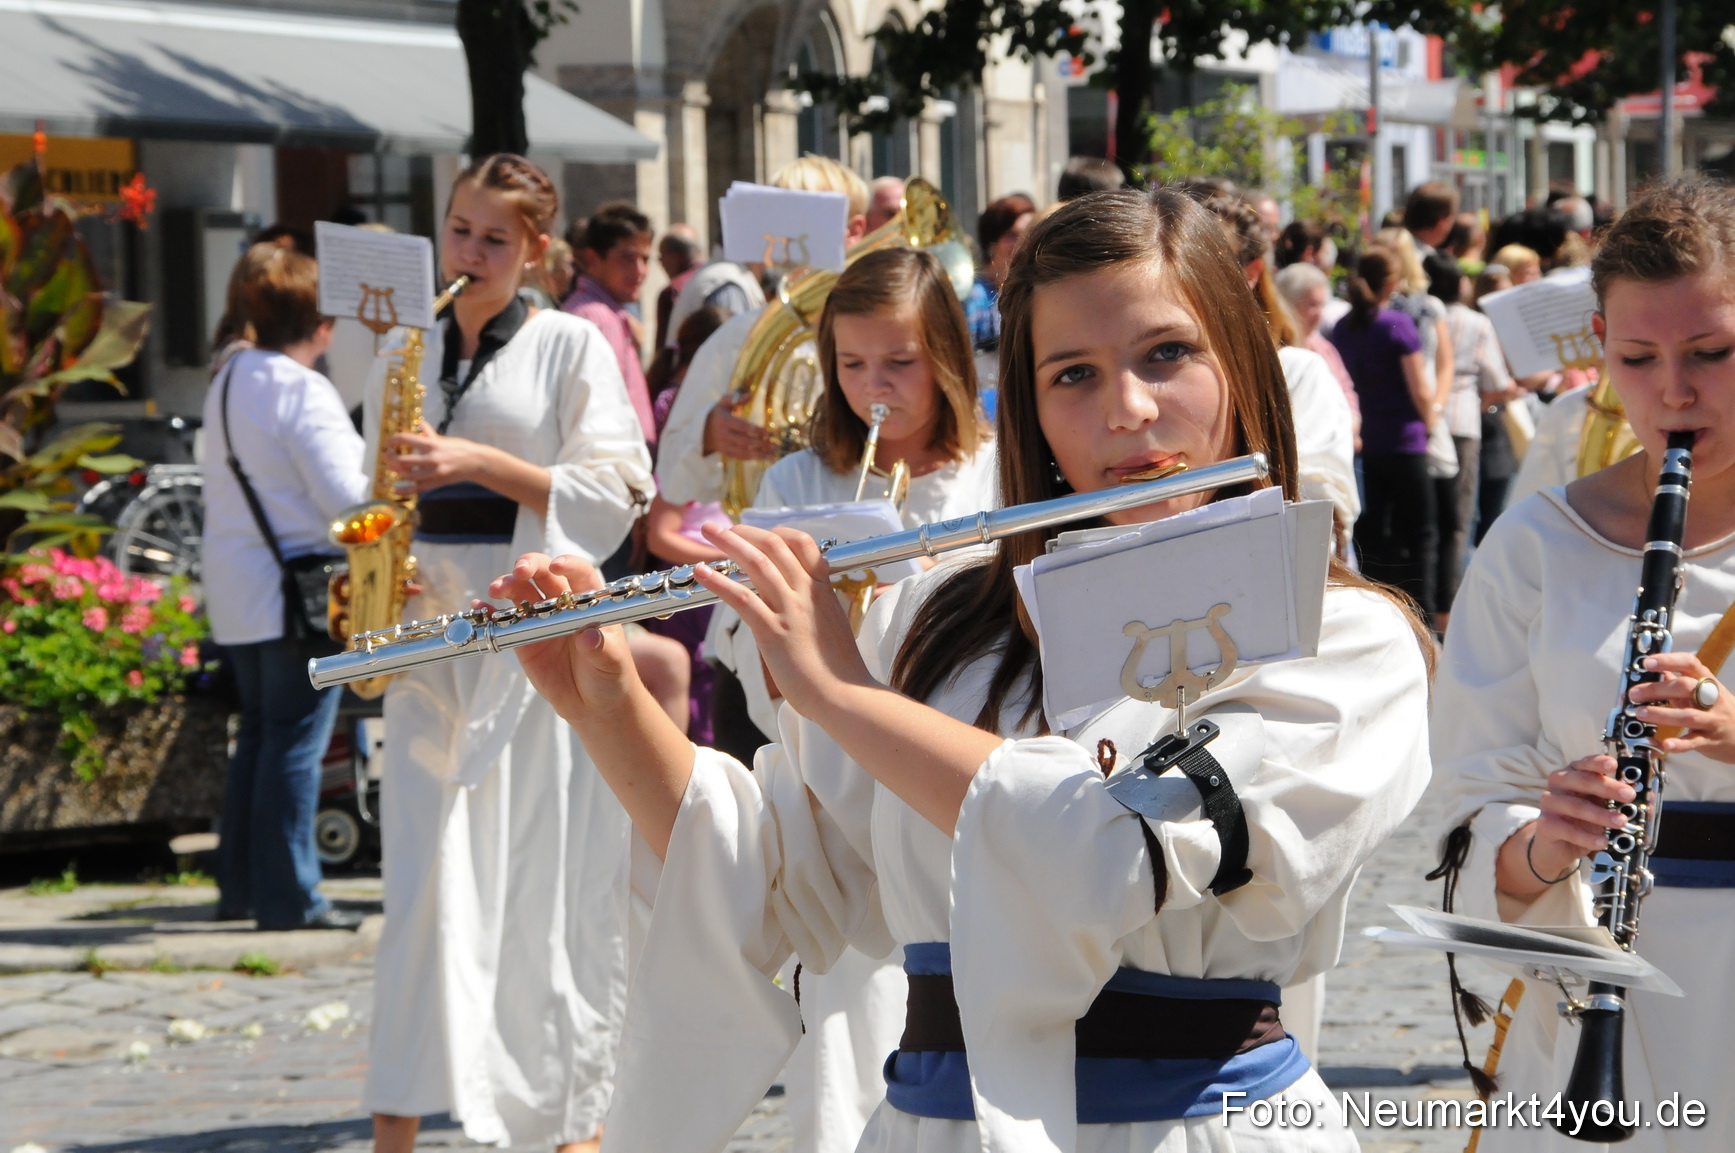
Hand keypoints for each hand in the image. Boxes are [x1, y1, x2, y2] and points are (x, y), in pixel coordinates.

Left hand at [387, 422, 492, 491]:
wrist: (476, 463)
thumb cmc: (460, 448)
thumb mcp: (444, 439)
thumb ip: (429, 433)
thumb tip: (420, 422)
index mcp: (432, 444)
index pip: (407, 439)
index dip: (394, 440)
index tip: (389, 442)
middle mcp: (432, 458)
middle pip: (404, 460)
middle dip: (391, 458)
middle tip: (385, 456)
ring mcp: (434, 472)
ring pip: (410, 475)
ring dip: (397, 472)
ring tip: (391, 469)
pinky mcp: (437, 482)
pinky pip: (418, 488)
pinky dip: (405, 490)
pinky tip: (395, 490)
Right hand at [486, 553, 640, 725]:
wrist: (593, 704)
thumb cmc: (611, 676)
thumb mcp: (611, 662)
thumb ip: (601, 648)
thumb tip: (588, 636)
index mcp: (589, 603)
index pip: (580, 574)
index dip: (569, 565)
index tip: (558, 565)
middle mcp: (563, 605)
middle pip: (545, 574)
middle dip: (530, 566)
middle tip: (519, 571)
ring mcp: (541, 620)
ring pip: (522, 592)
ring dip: (507, 585)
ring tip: (496, 590)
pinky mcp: (523, 639)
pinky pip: (505, 621)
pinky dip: (491, 612)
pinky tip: (480, 606)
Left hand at [694, 524, 873, 719]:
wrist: (845, 695)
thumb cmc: (839, 671)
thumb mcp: (832, 628)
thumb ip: (815, 611)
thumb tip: (799, 610)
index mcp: (823, 591)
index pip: (804, 545)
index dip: (778, 533)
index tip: (759, 533)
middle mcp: (807, 593)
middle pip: (775, 546)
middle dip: (745, 531)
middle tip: (721, 527)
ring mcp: (791, 610)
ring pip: (757, 563)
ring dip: (729, 543)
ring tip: (708, 532)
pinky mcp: (773, 632)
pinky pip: (742, 598)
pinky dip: (719, 582)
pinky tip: (702, 572)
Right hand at [702, 403, 777, 460]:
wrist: (703, 430)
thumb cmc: (719, 414)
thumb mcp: (724, 404)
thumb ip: (737, 400)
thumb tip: (751, 394)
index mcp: (724, 421)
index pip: (743, 427)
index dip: (757, 431)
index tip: (769, 433)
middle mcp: (723, 435)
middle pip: (745, 442)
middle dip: (761, 444)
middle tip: (775, 445)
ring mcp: (724, 446)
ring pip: (744, 452)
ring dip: (760, 454)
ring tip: (773, 454)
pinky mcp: (725, 453)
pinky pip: (740, 457)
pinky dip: (753, 458)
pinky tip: (764, 457)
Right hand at [1527, 754, 1633, 878]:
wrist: (1559, 845)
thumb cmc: (1584, 821)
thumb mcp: (1604, 807)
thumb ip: (1622, 802)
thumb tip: (1648, 800)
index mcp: (1574, 774)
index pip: (1586, 763)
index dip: (1599, 763)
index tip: (1614, 765)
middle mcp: (1559, 784)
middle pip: (1581, 781)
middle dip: (1608, 787)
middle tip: (1629, 795)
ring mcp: (1550, 803)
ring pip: (1576, 806)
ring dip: (1601, 815)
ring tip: (1621, 822)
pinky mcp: (1545, 824)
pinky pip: (1567, 829)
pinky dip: (1587, 836)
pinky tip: (1602, 841)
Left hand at [1628, 653, 1734, 762]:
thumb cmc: (1716, 709)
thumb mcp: (1701, 692)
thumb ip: (1676, 684)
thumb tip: (1653, 671)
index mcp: (1707, 682)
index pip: (1689, 664)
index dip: (1668, 660)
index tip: (1647, 662)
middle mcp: (1711, 698)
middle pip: (1685, 687)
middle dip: (1657, 689)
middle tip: (1634, 694)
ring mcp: (1712, 720)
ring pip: (1688, 715)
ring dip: (1662, 714)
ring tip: (1640, 714)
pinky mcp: (1710, 740)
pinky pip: (1693, 741)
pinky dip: (1679, 743)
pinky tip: (1664, 744)